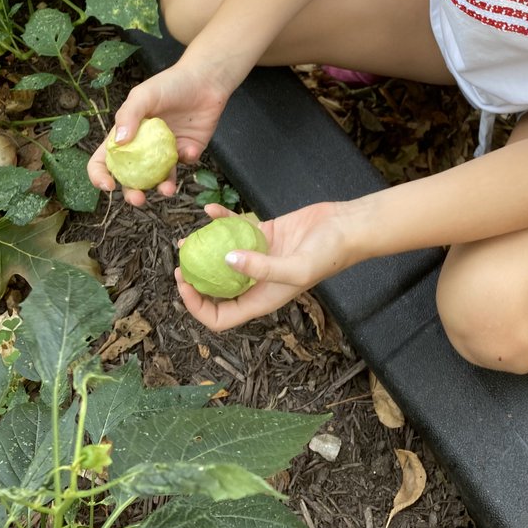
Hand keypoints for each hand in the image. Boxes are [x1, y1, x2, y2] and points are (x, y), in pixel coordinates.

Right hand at [87, 64, 229, 204]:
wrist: (205, 79)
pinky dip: (186, 160)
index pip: (103, 160)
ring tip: (167, 190)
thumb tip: (119, 143)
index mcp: (125, 135)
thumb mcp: (143, 95)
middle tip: (138, 199)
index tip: (108, 185)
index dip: (100, 175)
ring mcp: (166, 152)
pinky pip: (185, 163)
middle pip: (131, 178)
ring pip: (159, 178)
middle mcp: (143, 147)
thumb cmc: (169, 84)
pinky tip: (189, 148)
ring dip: (161, 188)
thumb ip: (128, 116)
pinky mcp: (188, 151)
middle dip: (132, 193)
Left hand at [175, 201, 354, 331]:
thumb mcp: (296, 268)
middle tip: (181, 262)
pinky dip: (222, 221)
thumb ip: (261, 268)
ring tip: (187, 239)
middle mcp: (257, 282)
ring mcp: (259, 257)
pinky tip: (210, 211)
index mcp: (261, 299)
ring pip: (221, 258)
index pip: (221, 317)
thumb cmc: (328, 254)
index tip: (185, 285)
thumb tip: (226, 261)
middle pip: (217, 289)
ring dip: (203, 250)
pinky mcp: (264, 234)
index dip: (198, 307)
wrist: (347, 227)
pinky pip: (236, 230)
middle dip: (195, 279)